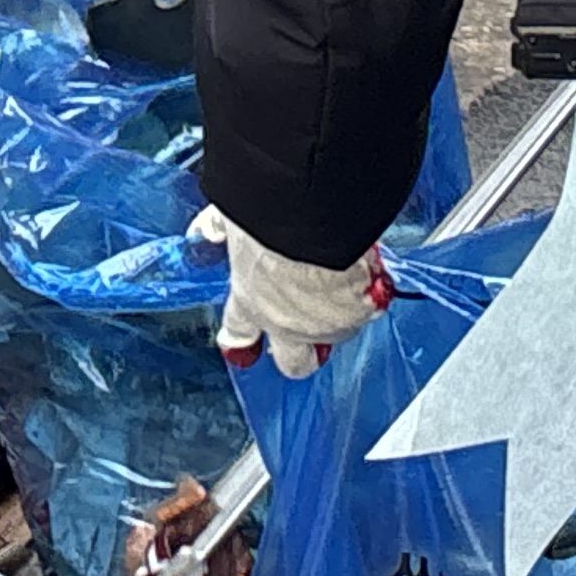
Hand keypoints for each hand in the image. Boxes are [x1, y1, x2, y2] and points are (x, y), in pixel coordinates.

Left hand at [191, 208, 390, 376]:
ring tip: (347, 283)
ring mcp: (328, 322)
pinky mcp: (363, 310)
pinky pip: (368, 311)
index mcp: (250, 301)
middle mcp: (287, 322)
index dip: (241, 337)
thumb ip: (220, 230)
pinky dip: (370, 294)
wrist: (317, 211)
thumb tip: (204, 233)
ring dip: (340, 318)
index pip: (239, 333)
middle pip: (294, 363)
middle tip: (306, 328)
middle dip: (301, 353)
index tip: (244, 340)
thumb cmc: (271, 214)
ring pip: (336, 337)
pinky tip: (372, 270)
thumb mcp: (233, 218)